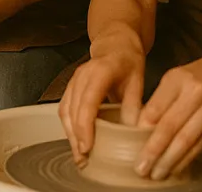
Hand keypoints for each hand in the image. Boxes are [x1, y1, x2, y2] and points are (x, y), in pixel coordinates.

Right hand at [58, 34, 146, 167]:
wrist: (115, 44)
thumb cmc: (128, 62)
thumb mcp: (137, 83)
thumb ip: (133, 107)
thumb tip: (133, 134)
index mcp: (101, 72)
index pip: (88, 102)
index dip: (85, 126)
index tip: (87, 146)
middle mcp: (82, 75)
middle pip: (73, 109)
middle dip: (76, 136)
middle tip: (83, 158)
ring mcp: (73, 80)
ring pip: (65, 110)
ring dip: (70, 134)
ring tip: (79, 154)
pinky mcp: (70, 86)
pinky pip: (64, 108)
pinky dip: (68, 126)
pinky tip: (75, 140)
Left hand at [134, 53, 201, 180]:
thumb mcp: (177, 77)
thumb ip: (161, 99)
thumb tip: (140, 124)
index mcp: (177, 79)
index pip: (155, 108)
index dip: (142, 129)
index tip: (130, 144)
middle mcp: (194, 93)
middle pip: (170, 126)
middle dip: (153, 150)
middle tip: (141, 167)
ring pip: (186, 139)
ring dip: (170, 160)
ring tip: (157, 173)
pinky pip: (200, 143)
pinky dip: (187, 158)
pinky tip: (176, 167)